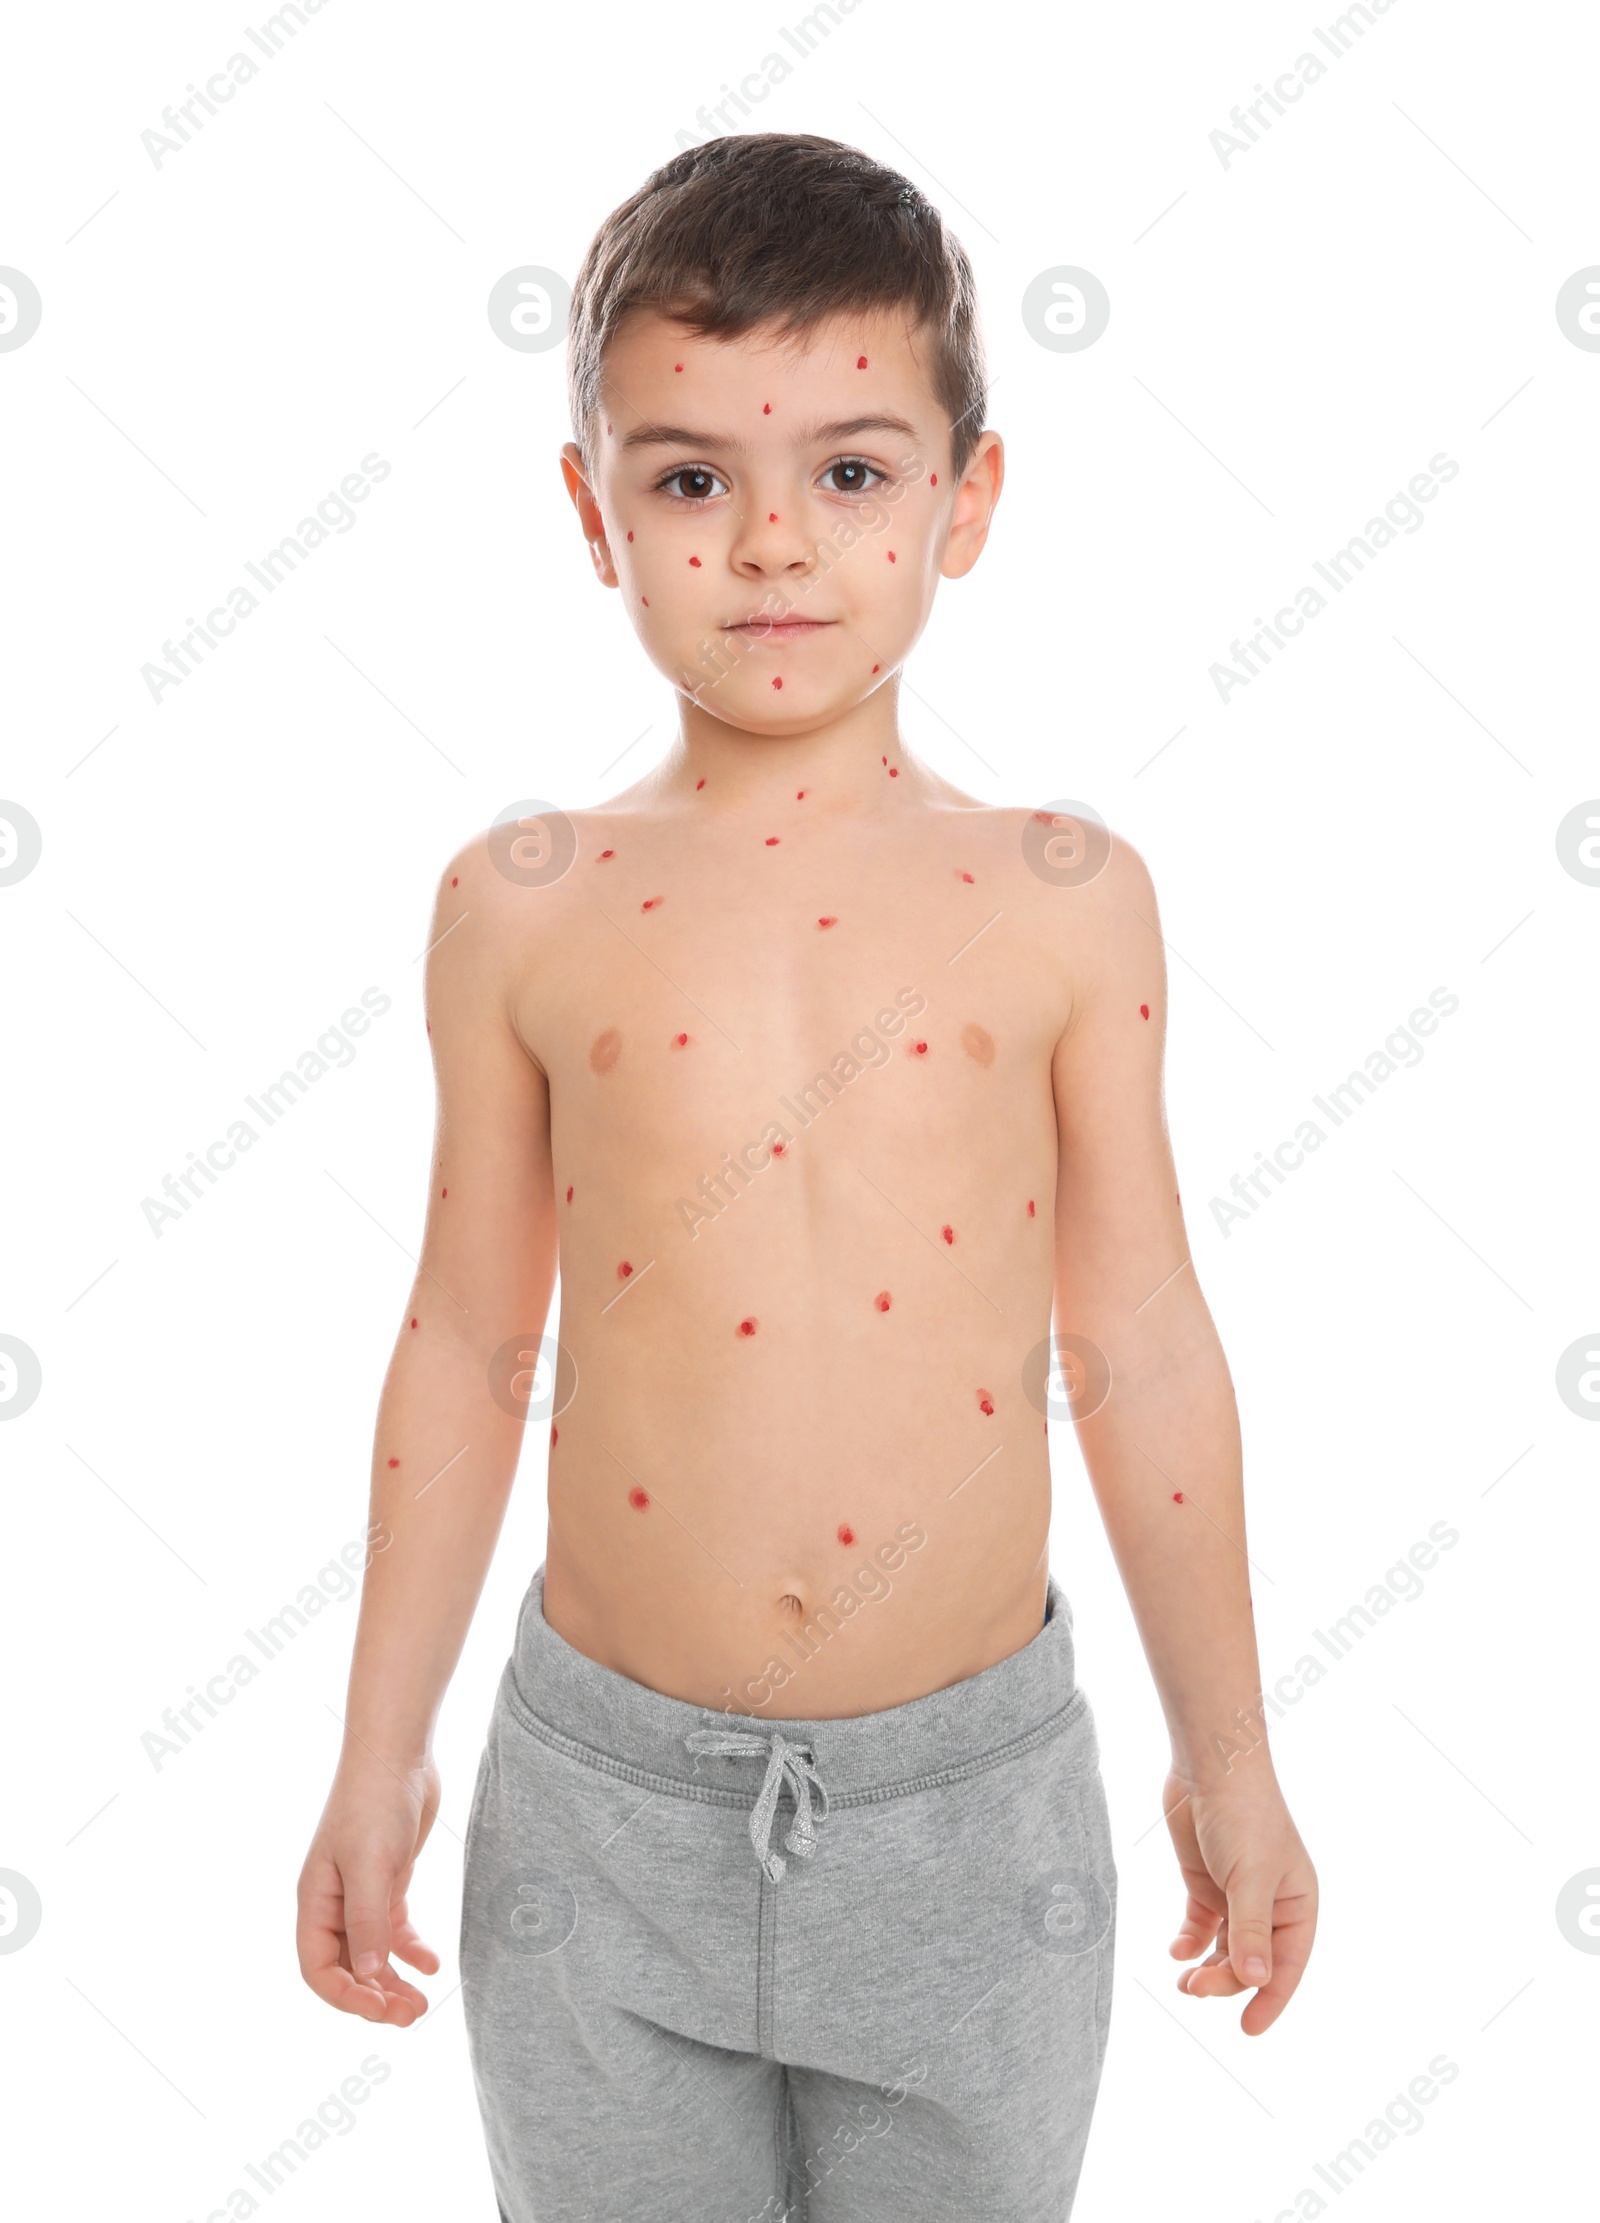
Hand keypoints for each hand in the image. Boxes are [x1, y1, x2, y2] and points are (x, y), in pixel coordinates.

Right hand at [297, 1748, 442, 2024]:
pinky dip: (410, 1949)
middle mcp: (332, 1902)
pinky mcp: (388, 1878)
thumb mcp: (371, 1864)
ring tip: (423, 2003)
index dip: (346, 1998)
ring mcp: (360, 1890)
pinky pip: (393, 1927)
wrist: (397, 1752)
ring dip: (393, 1980)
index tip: (383, 2011)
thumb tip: (365, 1976)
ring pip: (371, 1953)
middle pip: (346, 1968)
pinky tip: (432, 1963)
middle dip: (374, 1997)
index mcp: (314, 1901)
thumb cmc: (374, 1802)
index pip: (317, 1969)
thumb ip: (368, 1920)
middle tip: (412, 2016)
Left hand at [1162, 1764, 1316, 2033]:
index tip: (1248, 2030)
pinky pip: (1201, 1926)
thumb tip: (1255, 1981)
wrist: (1210, 1765)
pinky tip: (1177, 1951)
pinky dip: (1190, 1942)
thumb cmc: (1244, 1816)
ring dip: (1207, 1968)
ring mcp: (1236, 1894)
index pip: (1289, 1965)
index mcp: (1298, 1904)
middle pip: (1252, 1960)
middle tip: (1194, 1989)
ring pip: (1225, 1948)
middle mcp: (1271, 1904)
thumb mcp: (1250, 1878)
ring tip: (1183, 1981)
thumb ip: (1250, 1930)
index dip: (1271, 1999)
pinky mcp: (1206, 1883)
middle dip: (1225, 1979)